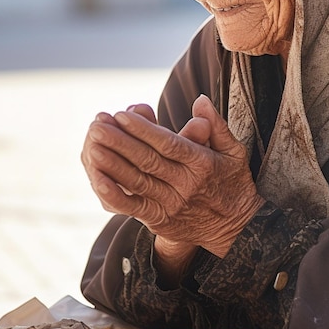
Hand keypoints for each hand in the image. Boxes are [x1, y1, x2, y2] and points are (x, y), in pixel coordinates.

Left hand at [82, 95, 263, 257]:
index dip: (143, 130)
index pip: (168, 144)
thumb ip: (216, 125)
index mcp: (202, 164)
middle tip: (98, 125)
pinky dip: (113, 193)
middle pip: (147, 161)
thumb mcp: (234, 151)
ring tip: (92, 145)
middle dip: (119, 142)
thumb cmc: (233, 182)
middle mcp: (185, 185)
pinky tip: (96, 179)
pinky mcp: (159, 220)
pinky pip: (132, 207)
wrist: (237, 228)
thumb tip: (200, 100)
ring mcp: (171, 205)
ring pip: (136, 182)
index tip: (121, 115)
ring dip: (111, 163)